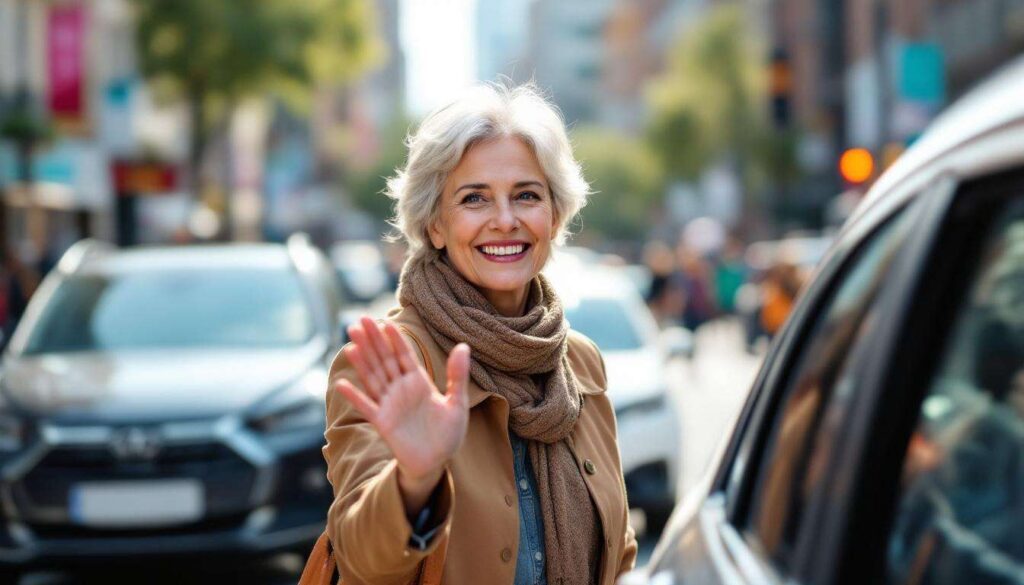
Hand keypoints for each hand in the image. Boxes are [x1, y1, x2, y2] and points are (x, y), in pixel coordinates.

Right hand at [335, 317, 470, 514]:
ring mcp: (390, 404)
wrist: (436, 462)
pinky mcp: (382, 422)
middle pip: (384, 360)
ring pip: (373, 377)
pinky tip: (342, 383)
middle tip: (361, 320)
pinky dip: (354, 396)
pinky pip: (366, 407)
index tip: (385, 321)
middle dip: (373, 341)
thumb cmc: (448, 433)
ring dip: (362, 360)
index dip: (395, 339)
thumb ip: (458, 376)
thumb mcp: (457, 403)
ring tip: (351, 342)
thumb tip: (463, 346)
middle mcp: (401, 389)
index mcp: (419, 382)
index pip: (404, 355)